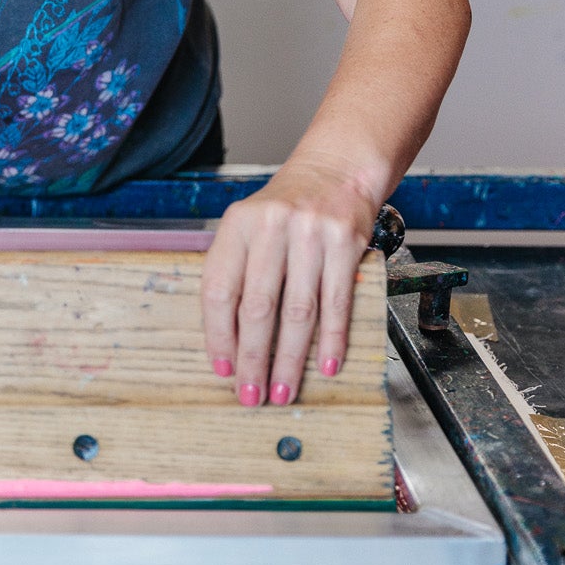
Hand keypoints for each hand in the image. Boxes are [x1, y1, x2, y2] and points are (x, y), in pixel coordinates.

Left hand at [200, 158, 377, 406]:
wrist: (337, 169)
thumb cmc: (287, 208)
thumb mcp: (250, 226)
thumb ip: (236, 271)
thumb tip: (227, 341)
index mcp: (238, 224)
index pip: (219, 288)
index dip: (218, 335)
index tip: (222, 370)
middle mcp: (272, 226)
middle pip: (257, 307)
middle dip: (253, 359)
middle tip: (251, 395)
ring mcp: (311, 234)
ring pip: (297, 312)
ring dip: (290, 360)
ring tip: (284, 391)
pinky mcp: (346, 242)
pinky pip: (337, 302)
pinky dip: (332, 339)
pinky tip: (327, 365)